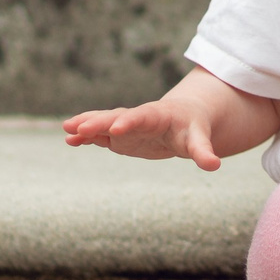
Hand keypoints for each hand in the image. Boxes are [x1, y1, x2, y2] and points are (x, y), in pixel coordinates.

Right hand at [62, 100, 220, 171]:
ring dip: (85, 126)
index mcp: (158, 115)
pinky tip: (70, 140)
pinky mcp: (119, 136)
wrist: (184, 118)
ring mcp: (126, 126)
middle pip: (115, 117)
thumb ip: (203, 151)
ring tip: (66, 130)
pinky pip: (100, 135)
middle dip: (98, 121)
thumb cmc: (193, 128)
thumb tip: (214, 165)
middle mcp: (137, 117)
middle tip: (78, 127)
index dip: (129, 121)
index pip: (142, 116)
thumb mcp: (199, 139)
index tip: (115, 126)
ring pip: (103, 123)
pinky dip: (86, 136)